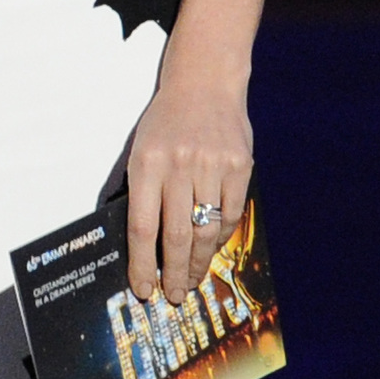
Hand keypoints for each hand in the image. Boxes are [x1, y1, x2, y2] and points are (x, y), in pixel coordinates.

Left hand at [125, 77, 253, 303]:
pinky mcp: (240, 167)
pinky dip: (219, 238)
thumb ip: (141, 190)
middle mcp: (178, 165)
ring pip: (204, 232)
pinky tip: (210, 249)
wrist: (204, 83)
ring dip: (197, 263)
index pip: (141, 226)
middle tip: (171, 295)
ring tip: (190, 280)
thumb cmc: (166, 121)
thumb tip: (139, 245)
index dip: (141, 264)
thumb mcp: (141, 147)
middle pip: (174, 236)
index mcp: (146, 162)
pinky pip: (230, 215)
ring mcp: (211, 166)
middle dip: (172, 273)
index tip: (142, 288)